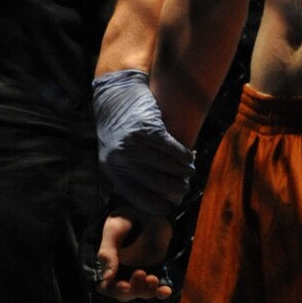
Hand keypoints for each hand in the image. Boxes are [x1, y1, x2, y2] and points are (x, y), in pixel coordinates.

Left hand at [93, 70, 193, 222]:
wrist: (115, 95)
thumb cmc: (118, 128)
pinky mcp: (147, 128)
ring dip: (182, 171)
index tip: (169, 207)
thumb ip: (128, 174)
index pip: (136, 196)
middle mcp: (121, 158)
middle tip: (184, 187)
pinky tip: (189, 157)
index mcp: (112, 169)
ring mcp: (133, 144)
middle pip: (155, 183)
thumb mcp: (114, 154)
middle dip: (174, 188)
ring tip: (189, 172)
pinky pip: (171, 148)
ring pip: (166, 166)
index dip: (155, 205)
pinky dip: (183, 155)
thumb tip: (156, 198)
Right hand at [93, 214, 173, 301]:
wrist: (146, 207)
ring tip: (153, 278)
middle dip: (134, 290)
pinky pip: (159, 287)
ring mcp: (141, 271)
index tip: (125, 286)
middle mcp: (123, 272)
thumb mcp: (113, 231)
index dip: (115, 290)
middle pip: (126, 294)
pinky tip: (166, 291)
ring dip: (147, 291)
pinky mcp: (156, 269)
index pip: (108, 287)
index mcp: (109, 265)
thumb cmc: (125, 217)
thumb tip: (107, 278)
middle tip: (140, 273)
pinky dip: (162, 292)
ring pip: (142, 293)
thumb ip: (108, 253)